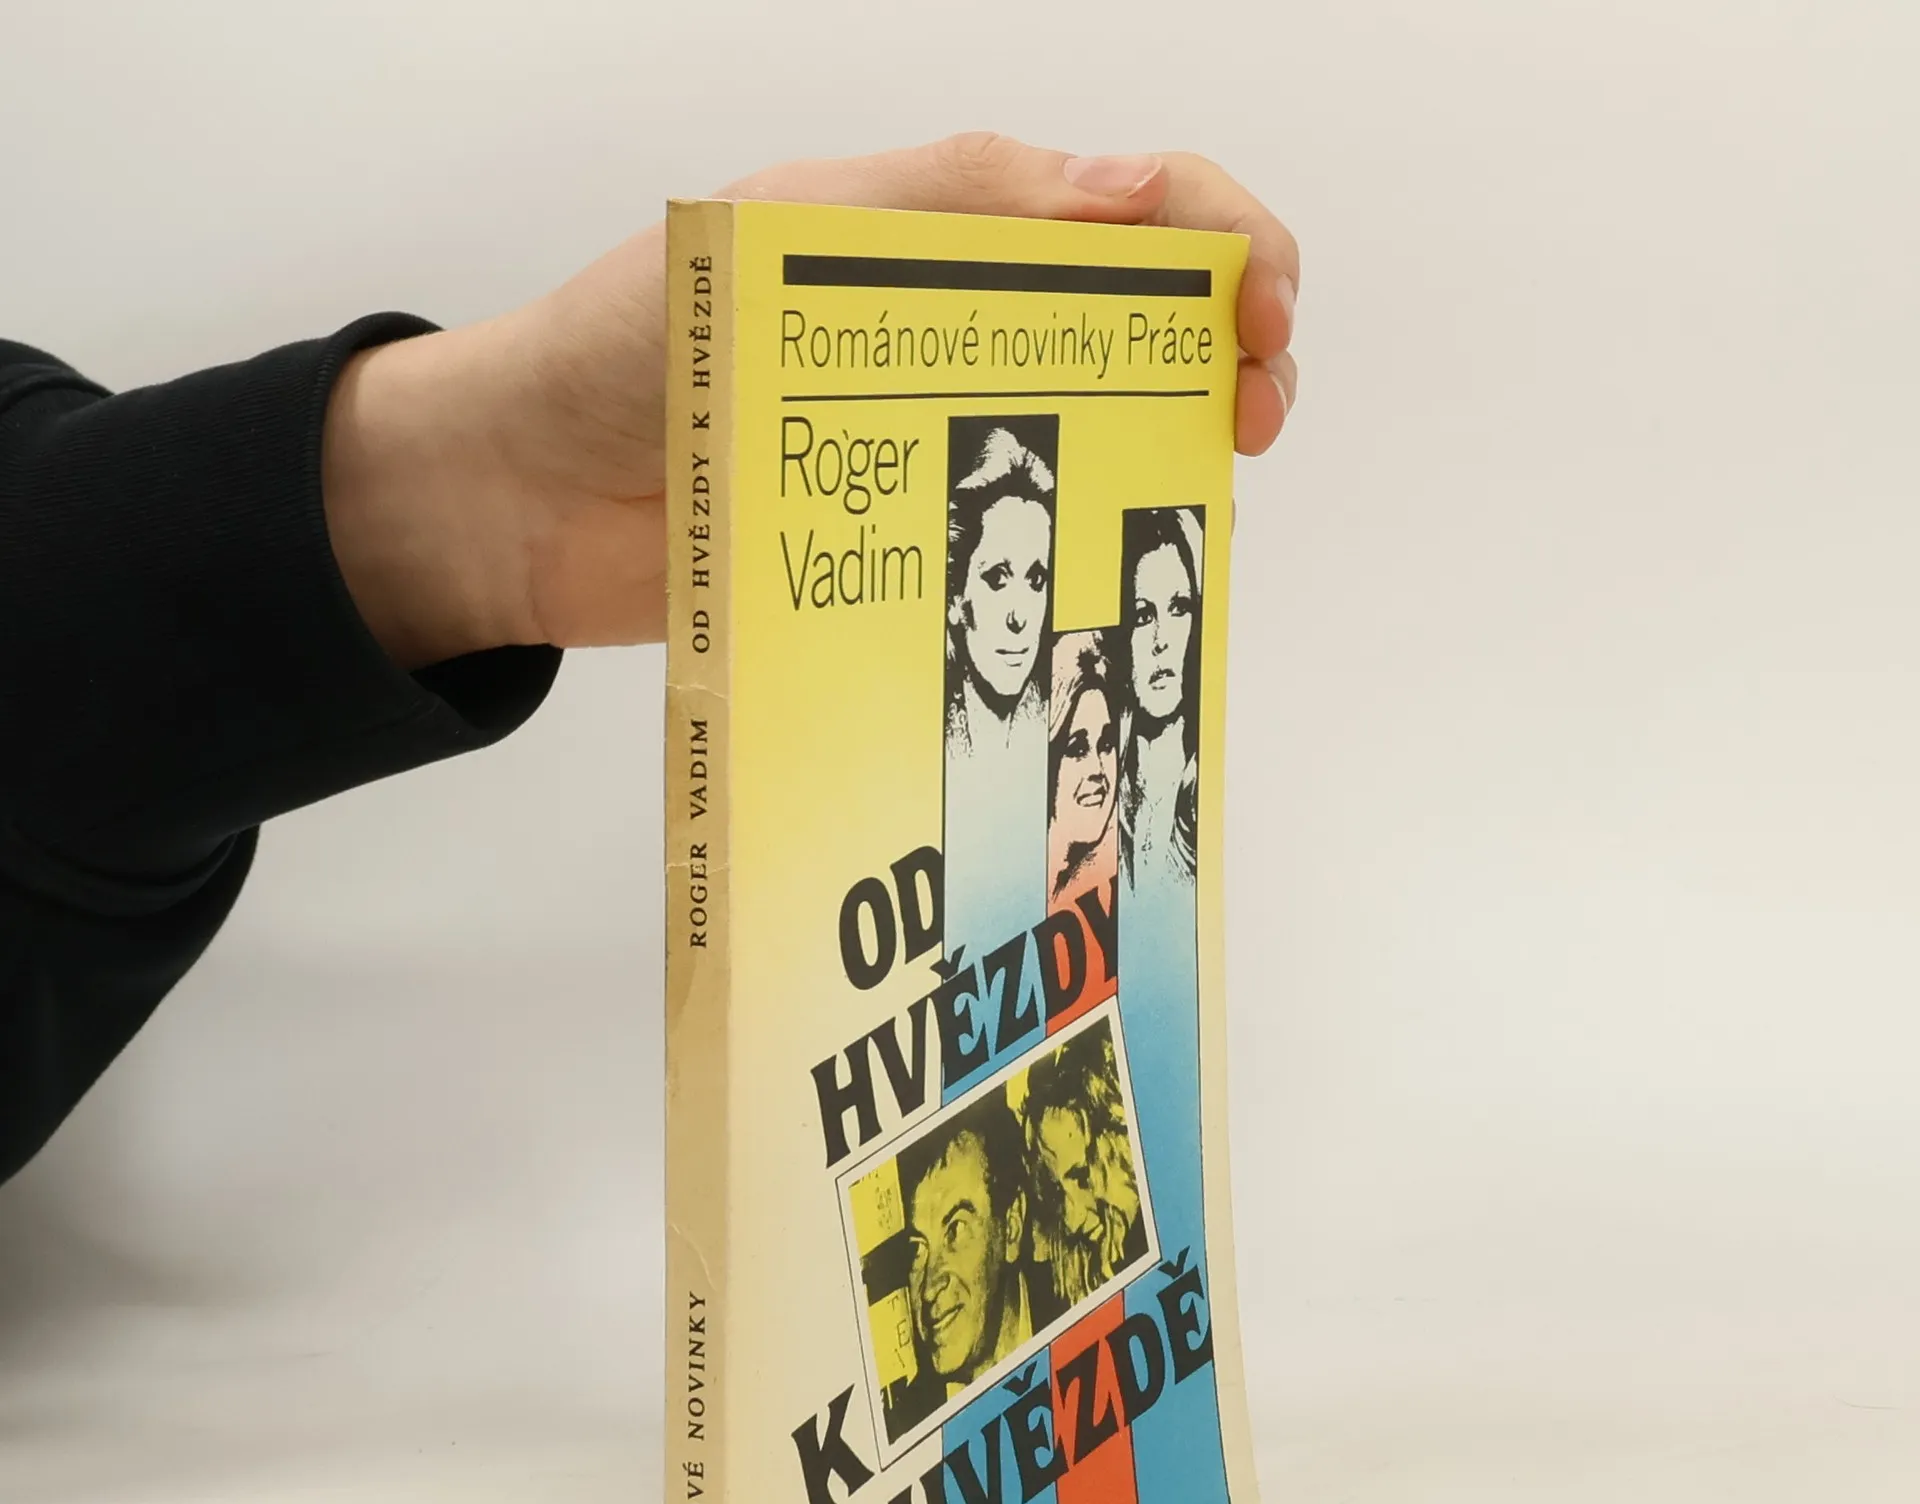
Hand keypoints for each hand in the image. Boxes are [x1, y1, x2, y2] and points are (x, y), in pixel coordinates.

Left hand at [323, 133, 1299, 670]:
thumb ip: (948, 205)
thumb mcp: (780, 241)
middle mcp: (959, 330)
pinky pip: (1024, 540)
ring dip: (1176, 452)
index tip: (1260, 324)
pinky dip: (1087, 548)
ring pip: (1105, 433)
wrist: (519, 502)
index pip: (1133, 207)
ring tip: (1200, 504)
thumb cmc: (624, 348)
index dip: (1226, 246)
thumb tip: (1134, 192)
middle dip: (1233, 352)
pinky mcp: (910, 545)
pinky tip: (1114, 577)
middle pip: (1148, 323)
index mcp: (942, 231)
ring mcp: (939, 442)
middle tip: (1251, 425)